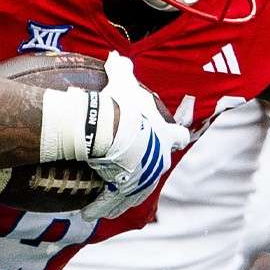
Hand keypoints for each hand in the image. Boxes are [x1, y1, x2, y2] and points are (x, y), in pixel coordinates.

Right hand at [79, 51, 191, 220]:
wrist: (110, 131)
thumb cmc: (121, 105)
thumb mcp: (123, 82)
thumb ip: (122, 69)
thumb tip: (116, 55)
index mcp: (165, 134)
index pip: (179, 136)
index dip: (175, 136)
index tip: (173, 138)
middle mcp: (160, 159)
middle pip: (159, 167)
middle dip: (148, 169)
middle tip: (133, 171)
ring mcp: (146, 178)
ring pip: (136, 192)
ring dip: (121, 196)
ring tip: (107, 207)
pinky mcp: (128, 190)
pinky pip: (114, 202)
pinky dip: (103, 207)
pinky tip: (91, 214)